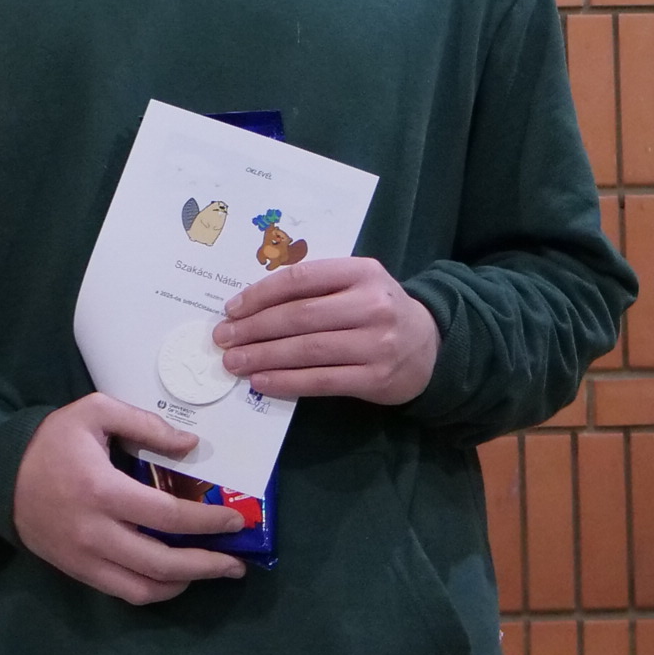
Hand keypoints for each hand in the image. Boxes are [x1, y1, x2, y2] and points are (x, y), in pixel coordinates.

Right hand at [9, 394, 251, 603]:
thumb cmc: (51, 441)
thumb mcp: (95, 412)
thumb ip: (145, 425)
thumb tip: (190, 446)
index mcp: (102, 491)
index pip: (167, 516)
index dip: (207, 523)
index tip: (235, 521)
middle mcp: (95, 533)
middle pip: (161, 563)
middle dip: (206, 566)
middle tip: (236, 562)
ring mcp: (84, 558)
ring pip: (143, 588)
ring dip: (184, 585)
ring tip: (213, 572)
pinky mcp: (76, 572)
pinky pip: (123, 592)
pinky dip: (155, 590)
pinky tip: (176, 578)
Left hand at [218, 254, 442, 404]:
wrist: (430, 346)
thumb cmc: (378, 311)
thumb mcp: (356, 285)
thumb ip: (316, 287)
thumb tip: (251, 305)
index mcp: (362, 272)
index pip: (301, 279)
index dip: (260, 294)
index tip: (231, 309)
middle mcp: (372, 304)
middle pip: (300, 316)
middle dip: (254, 328)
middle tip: (223, 338)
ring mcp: (376, 343)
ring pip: (307, 350)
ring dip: (263, 357)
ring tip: (234, 362)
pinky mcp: (376, 377)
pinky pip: (321, 380)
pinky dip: (286, 381)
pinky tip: (261, 382)